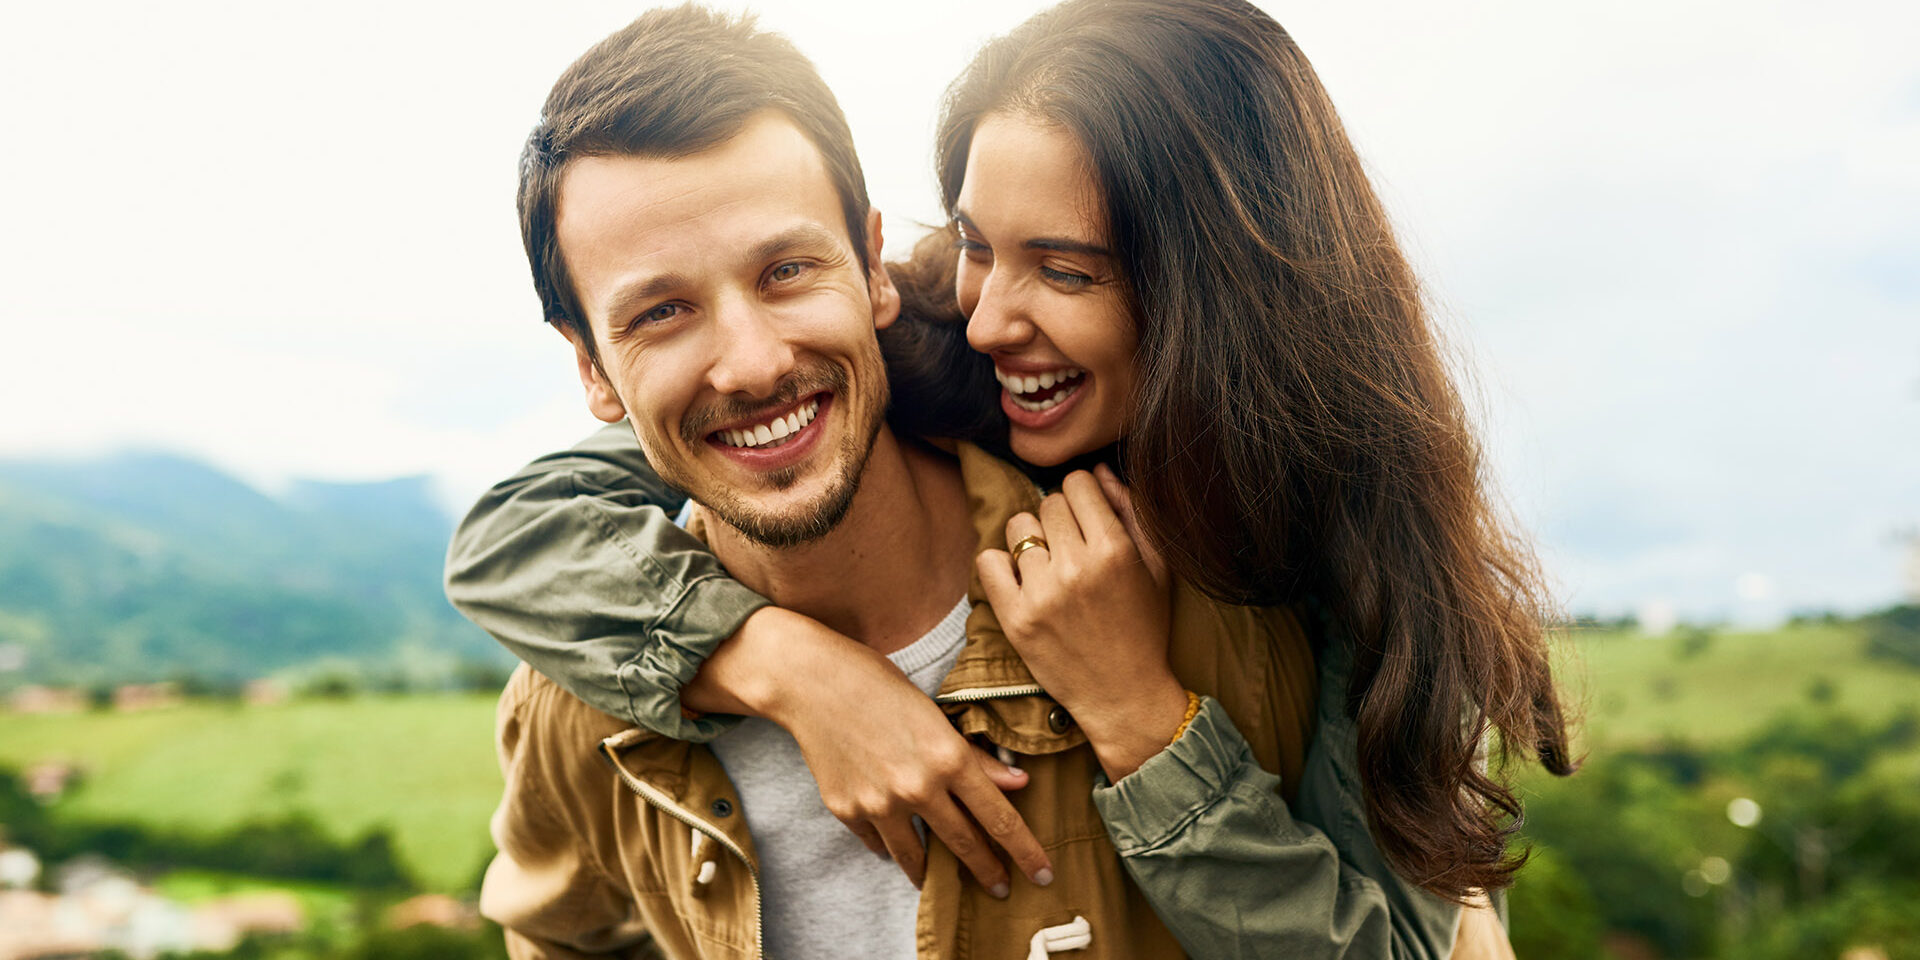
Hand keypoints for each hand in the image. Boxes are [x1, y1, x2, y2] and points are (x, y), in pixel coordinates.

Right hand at [682, 607, 1053, 894]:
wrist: (810, 682)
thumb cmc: (878, 685)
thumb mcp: (935, 714)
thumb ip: (975, 756)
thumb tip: (1018, 781)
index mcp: (948, 758)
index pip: (999, 818)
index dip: (1025, 851)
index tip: (1042, 874)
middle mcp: (917, 787)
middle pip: (964, 844)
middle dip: (989, 872)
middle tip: (1002, 889)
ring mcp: (879, 803)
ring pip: (917, 857)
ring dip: (933, 871)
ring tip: (942, 876)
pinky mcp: (847, 810)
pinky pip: (878, 843)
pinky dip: (889, 844)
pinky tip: (895, 841)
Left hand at [975, 466, 1187, 781]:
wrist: (1123, 695)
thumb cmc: (1143, 628)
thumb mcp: (1156, 567)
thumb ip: (1131, 512)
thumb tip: (1097, 471)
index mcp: (1114, 550)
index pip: (1077, 484)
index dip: (1082, 496)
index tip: (1086, 518)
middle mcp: (1076, 567)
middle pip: (1047, 503)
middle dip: (1059, 520)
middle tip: (1071, 549)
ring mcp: (1041, 593)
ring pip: (1018, 527)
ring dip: (1031, 540)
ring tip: (1048, 566)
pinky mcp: (1014, 619)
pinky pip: (988, 562)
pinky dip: (1001, 566)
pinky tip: (1022, 581)